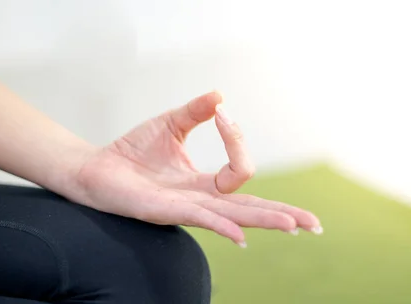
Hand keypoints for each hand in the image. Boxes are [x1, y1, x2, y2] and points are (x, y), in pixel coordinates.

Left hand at [75, 92, 321, 245]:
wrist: (95, 168)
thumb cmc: (131, 152)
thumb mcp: (170, 124)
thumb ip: (194, 112)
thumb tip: (220, 97)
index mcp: (204, 183)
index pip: (240, 171)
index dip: (237, 139)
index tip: (220, 114)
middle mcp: (201, 199)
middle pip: (250, 207)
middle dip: (284, 214)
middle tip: (314, 224)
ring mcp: (185, 208)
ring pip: (234, 216)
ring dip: (265, 220)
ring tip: (294, 226)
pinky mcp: (165, 210)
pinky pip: (199, 217)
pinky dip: (221, 224)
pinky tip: (241, 237)